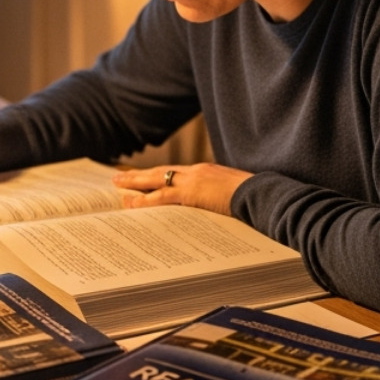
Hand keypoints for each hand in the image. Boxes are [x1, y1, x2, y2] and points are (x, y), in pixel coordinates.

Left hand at [111, 164, 252, 215]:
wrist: (261, 193)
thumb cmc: (253, 196)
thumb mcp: (232, 194)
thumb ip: (218, 197)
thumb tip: (214, 208)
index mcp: (205, 171)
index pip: (174, 173)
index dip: (157, 176)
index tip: (144, 177)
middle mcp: (195, 172)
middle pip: (160, 172)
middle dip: (138, 176)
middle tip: (118, 178)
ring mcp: (192, 181)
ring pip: (156, 181)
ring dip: (135, 185)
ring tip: (118, 189)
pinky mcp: (192, 193)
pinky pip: (162, 198)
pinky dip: (146, 201)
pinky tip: (132, 204)